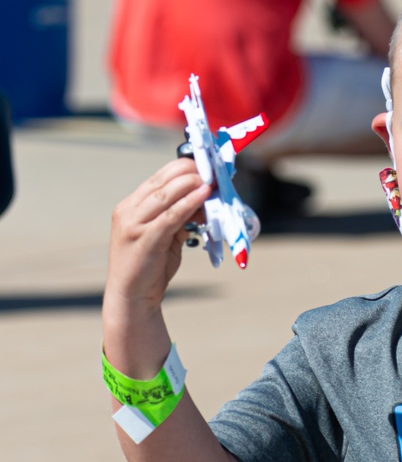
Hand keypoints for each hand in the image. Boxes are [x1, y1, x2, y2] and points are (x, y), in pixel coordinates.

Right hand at [105, 158, 210, 313]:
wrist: (132, 296)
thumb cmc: (150, 266)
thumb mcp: (166, 235)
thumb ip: (180, 217)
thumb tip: (206, 200)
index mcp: (131, 206)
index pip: (158, 177)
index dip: (183, 168)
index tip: (206, 166)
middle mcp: (128, 210)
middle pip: (163, 181)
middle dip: (190, 172)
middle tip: (213, 170)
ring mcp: (134, 224)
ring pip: (166, 194)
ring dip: (192, 184)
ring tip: (212, 179)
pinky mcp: (145, 238)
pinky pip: (171, 215)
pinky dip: (190, 202)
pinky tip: (204, 194)